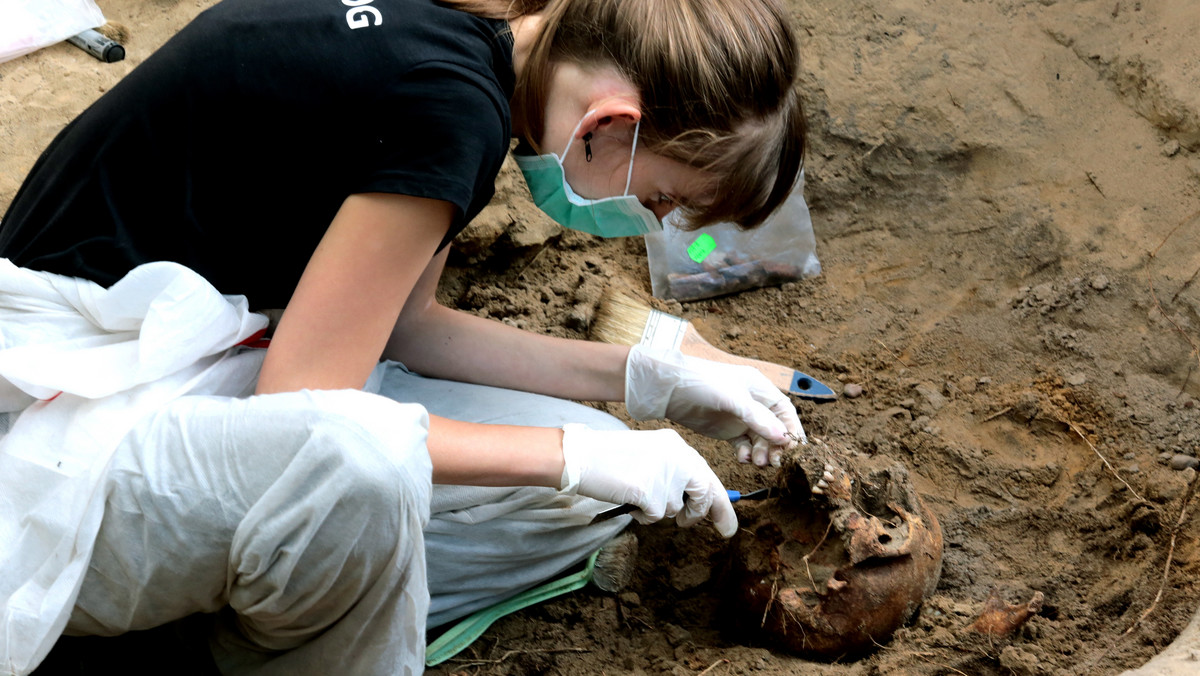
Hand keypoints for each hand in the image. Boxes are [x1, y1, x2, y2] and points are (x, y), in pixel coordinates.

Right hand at [559, 423, 737, 537]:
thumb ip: (673, 472)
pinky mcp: (651, 492)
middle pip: (705, 493)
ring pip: (675, 509)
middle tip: (710, 528)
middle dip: (708, 514)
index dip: (719, 501)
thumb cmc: (608, 458)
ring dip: (659, 511)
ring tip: (635, 495)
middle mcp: (677, 457)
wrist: (579, 456)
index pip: (706, 475)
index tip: (727, 522)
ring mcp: (666, 474)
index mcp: (677, 446)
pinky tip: (628, 500)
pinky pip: (655, 517)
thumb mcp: (649, 455)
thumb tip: (693, 501)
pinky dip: (642, 516)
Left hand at [624, 344, 804, 466]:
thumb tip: (784, 438)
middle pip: (774, 428)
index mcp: (759, 388)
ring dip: (761, 452)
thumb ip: (759, 419)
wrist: (667, 388)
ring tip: (756, 462)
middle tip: (773, 462)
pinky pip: (743, 445)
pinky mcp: (725, 429)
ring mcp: (738, 417)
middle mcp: (752, 402)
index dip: (792, 430)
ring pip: (759, 439)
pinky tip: (742, 459)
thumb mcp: (734, 399)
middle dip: (776, 446)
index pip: (784, 411)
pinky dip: (746, 453)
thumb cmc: (701, 382)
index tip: (794, 449)